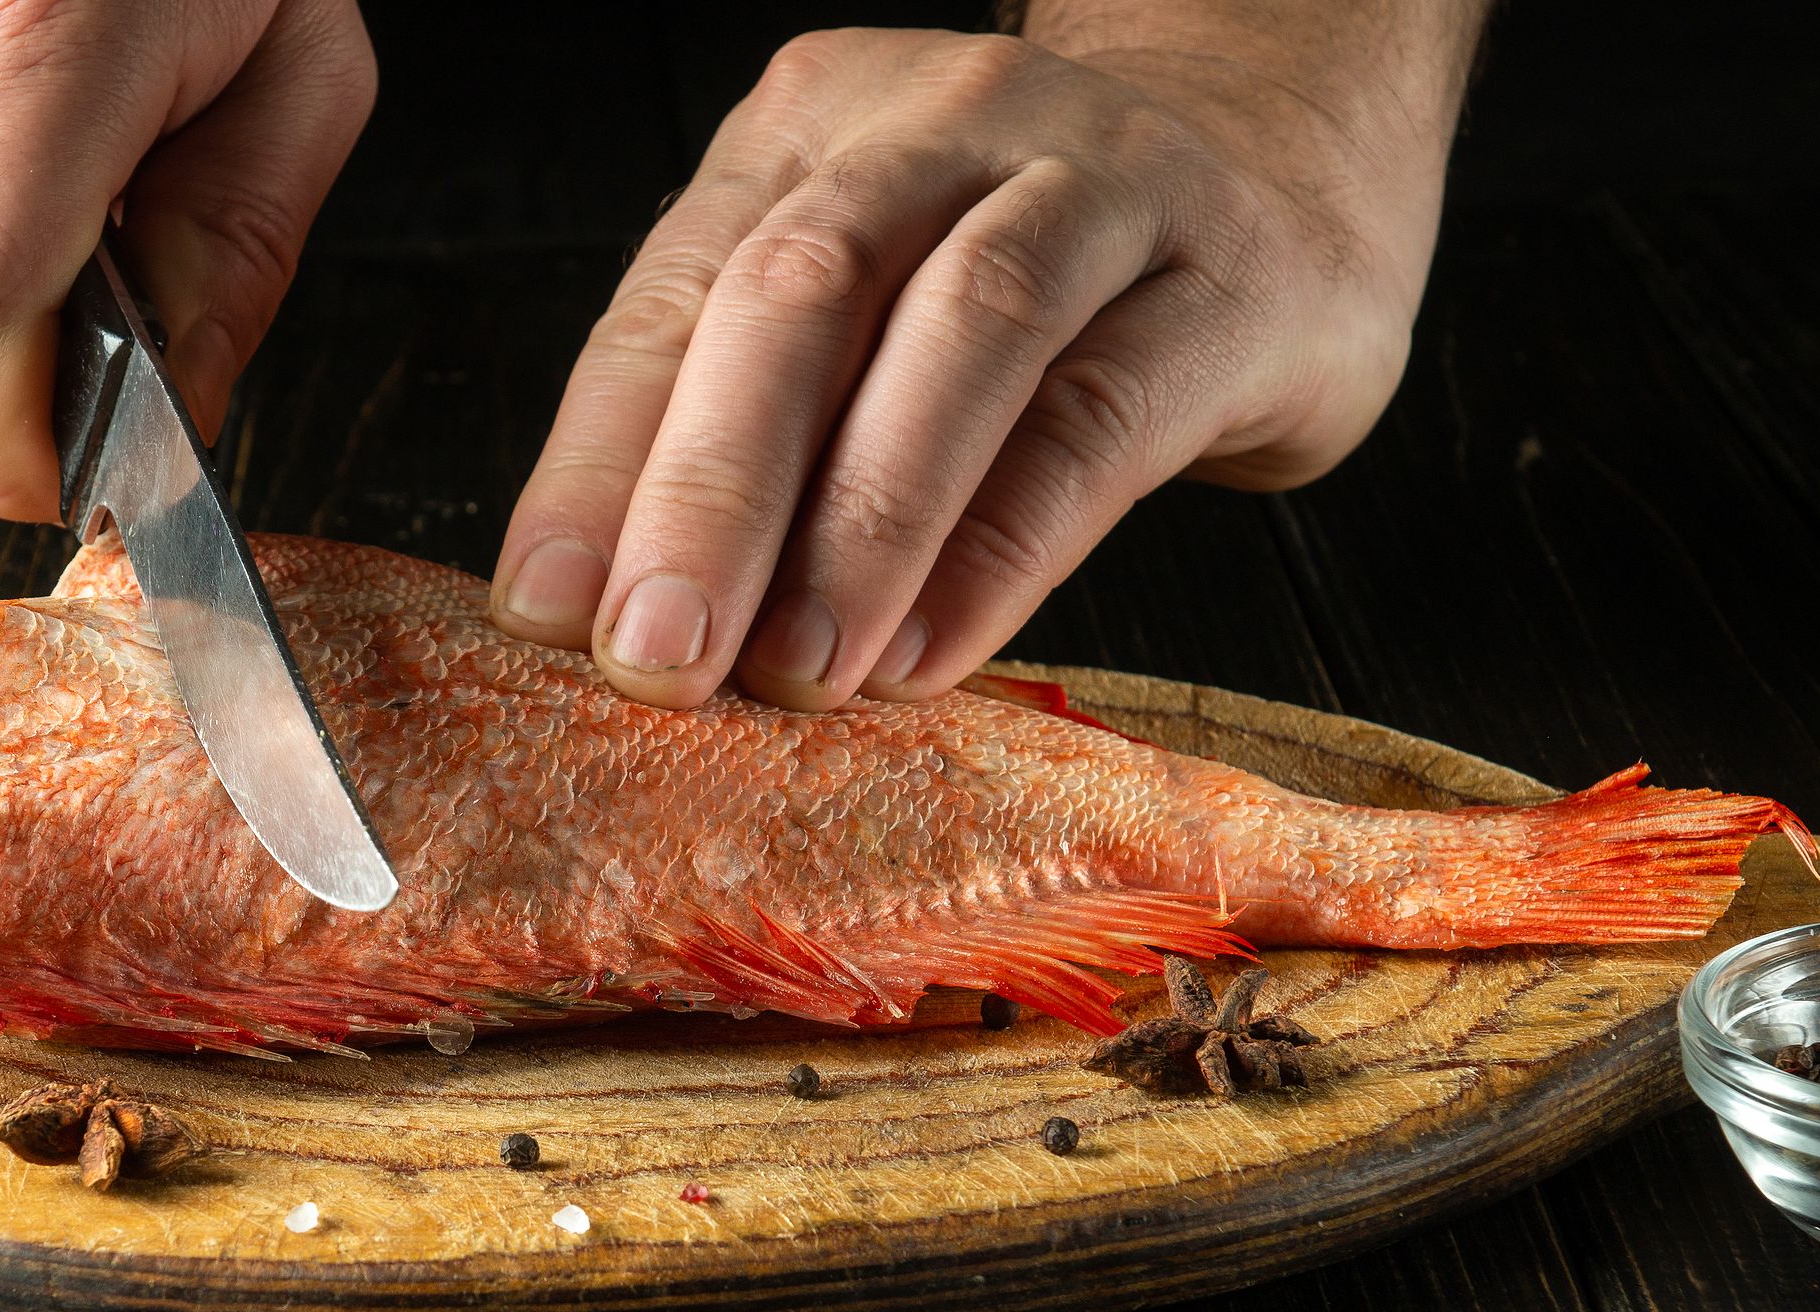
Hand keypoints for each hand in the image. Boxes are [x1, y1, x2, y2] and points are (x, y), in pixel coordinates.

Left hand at [486, 25, 1463, 708]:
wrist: (1280, 185)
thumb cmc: (1023, 296)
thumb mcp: (860, 322)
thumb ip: (753, 432)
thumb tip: (615, 624)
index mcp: (807, 134)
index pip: (673, 295)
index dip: (598, 462)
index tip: (539, 615)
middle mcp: (942, 128)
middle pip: (799, 288)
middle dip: (711, 488)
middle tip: (656, 655)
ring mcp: (1100, 181)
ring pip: (961, 330)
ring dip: (863, 521)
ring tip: (796, 675)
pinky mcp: (1232, 281)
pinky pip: (1101, 414)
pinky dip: (1003, 546)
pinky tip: (929, 654)